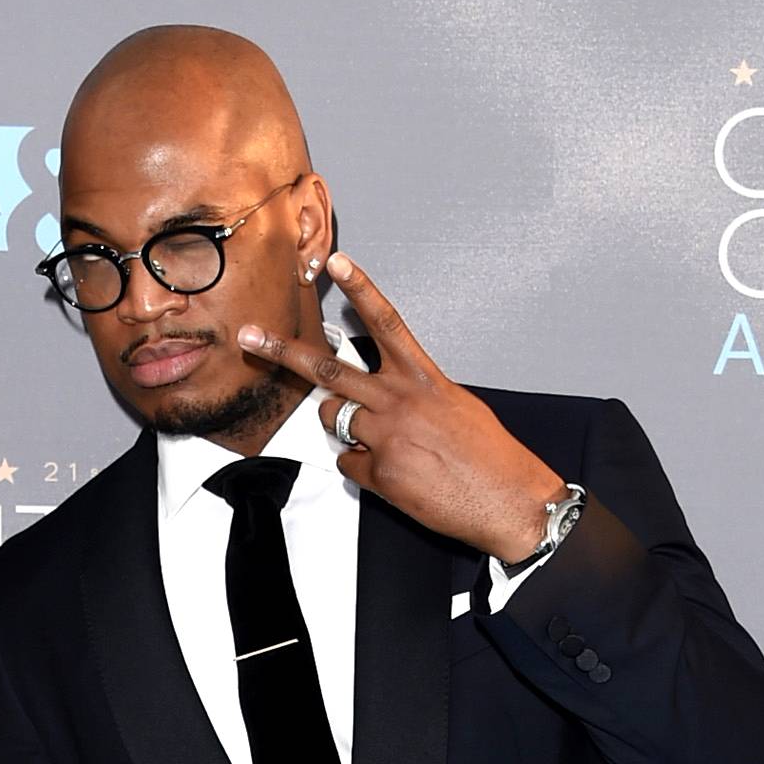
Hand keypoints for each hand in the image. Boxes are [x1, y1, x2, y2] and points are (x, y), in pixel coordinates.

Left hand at [238, 252, 566, 562]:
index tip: (338, 262)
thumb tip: (383, 396)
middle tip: (250, 336)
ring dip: (340, 424)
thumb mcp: (455, 405)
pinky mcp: (380, 472)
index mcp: (424, 378)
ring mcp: (386, 436)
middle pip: (329, 369)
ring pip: (331, 418)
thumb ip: (413, 392)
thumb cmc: (490, 456)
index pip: (387, 322)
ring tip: (381, 439)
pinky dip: (363, 468)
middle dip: (283, 352)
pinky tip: (397, 474)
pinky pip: (348, 463)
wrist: (512, 501)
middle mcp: (400, 401)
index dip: (361, 289)